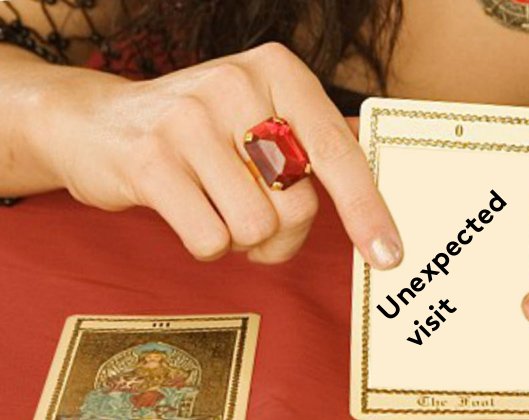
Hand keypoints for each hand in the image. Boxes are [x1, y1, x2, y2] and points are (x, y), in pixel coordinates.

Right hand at [33, 43, 401, 267]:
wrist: (96, 121)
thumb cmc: (200, 129)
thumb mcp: (260, 110)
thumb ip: (314, 138)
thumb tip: (377, 180)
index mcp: (278, 72)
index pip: (337, 151)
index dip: (367, 209)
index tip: (388, 255)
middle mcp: (237, 85)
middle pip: (299, 204)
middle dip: (285, 235)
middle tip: (260, 224)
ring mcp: (189, 120)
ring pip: (256, 228)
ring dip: (244, 242)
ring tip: (219, 210)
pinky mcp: (149, 160)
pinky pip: (210, 239)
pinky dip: (207, 244)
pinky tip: (189, 212)